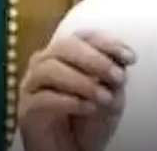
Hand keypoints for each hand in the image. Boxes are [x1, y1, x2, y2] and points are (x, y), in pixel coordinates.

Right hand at [18, 30, 136, 150]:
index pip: (84, 36)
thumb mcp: (112, 92)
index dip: (107, 43)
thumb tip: (121, 58)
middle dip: (95, 60)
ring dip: (83, 82)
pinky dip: (71, 101)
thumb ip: (115, 72)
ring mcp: (33, 85)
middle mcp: (46, 63)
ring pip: (50, 69)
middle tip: (117, 77)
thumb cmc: (92, 119)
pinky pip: (44, 98)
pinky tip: (90, 108)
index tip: (129, 57)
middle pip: (65, 46)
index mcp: (67, 54)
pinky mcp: (26, 110)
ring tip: (105, 97)